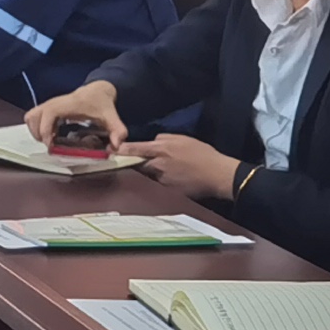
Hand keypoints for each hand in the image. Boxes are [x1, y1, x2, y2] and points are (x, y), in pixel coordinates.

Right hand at [25, 81, 123, 152]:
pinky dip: (37, 127)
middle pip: (34, 116)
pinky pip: (34, 116)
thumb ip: (117, 131)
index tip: (50, 144)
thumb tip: (116, 146)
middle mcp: (55, 102)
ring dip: (35, 131)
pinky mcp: (48, 107)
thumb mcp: (112, 117)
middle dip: (38, 133)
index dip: (45, 129)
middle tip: (51, 145)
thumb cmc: (102, 104)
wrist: (98, 90)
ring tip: (49, 140)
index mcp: (68, 104)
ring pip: (31, 116)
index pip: (48, 113)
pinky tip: (50, 134)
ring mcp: (50, 104)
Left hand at [123, 132, 237, 197]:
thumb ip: (165, 139)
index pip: (136, 149)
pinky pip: (160, 184)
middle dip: (138, 163)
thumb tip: (154, 141)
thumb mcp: (183, 139)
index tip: (112, 151)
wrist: (217, 174)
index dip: (123, 150)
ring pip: (150, 175)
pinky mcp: (168, 190)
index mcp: (161, 149)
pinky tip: (176, 179)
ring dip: (153, 172)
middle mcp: (158, 165)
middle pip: (140, 165)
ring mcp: (162, 179)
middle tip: (139, 161)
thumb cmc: (203, 154)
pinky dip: (163, 181)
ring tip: (168, 170)